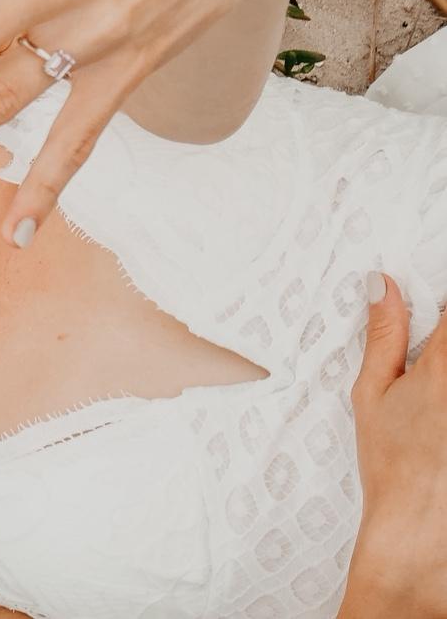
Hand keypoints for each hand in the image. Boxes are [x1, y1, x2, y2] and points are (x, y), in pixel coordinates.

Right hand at [341, 272, 446, 616]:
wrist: (420, 528)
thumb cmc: (392, 463)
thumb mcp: (372, 392)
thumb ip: (384, 334)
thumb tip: (384, 284)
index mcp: (444, 368)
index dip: (441, 310)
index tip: (433, 318)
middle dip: (444, 349)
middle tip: (430, 376)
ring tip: (434, 408)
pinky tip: (441, 423)